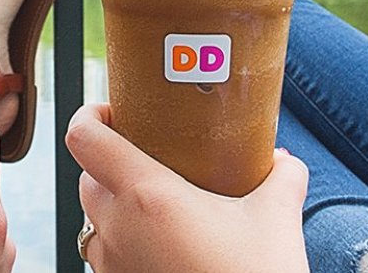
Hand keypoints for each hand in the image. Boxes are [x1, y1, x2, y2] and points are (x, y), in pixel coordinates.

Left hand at [65, 103, 309, 272]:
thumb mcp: (276, 219)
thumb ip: (282, 177)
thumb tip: (283, 160)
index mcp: (146, 195)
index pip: (84, 137)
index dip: (90, 114)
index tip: (113, 110)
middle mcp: (117, 227)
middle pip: (87, 175)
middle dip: (110, 160)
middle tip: (148, 154)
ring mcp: (112, 262)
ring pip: (92, 216)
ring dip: (113, 201)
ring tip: (156, 200)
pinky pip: (105, 252)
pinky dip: (122, 238)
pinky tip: (162, 241)